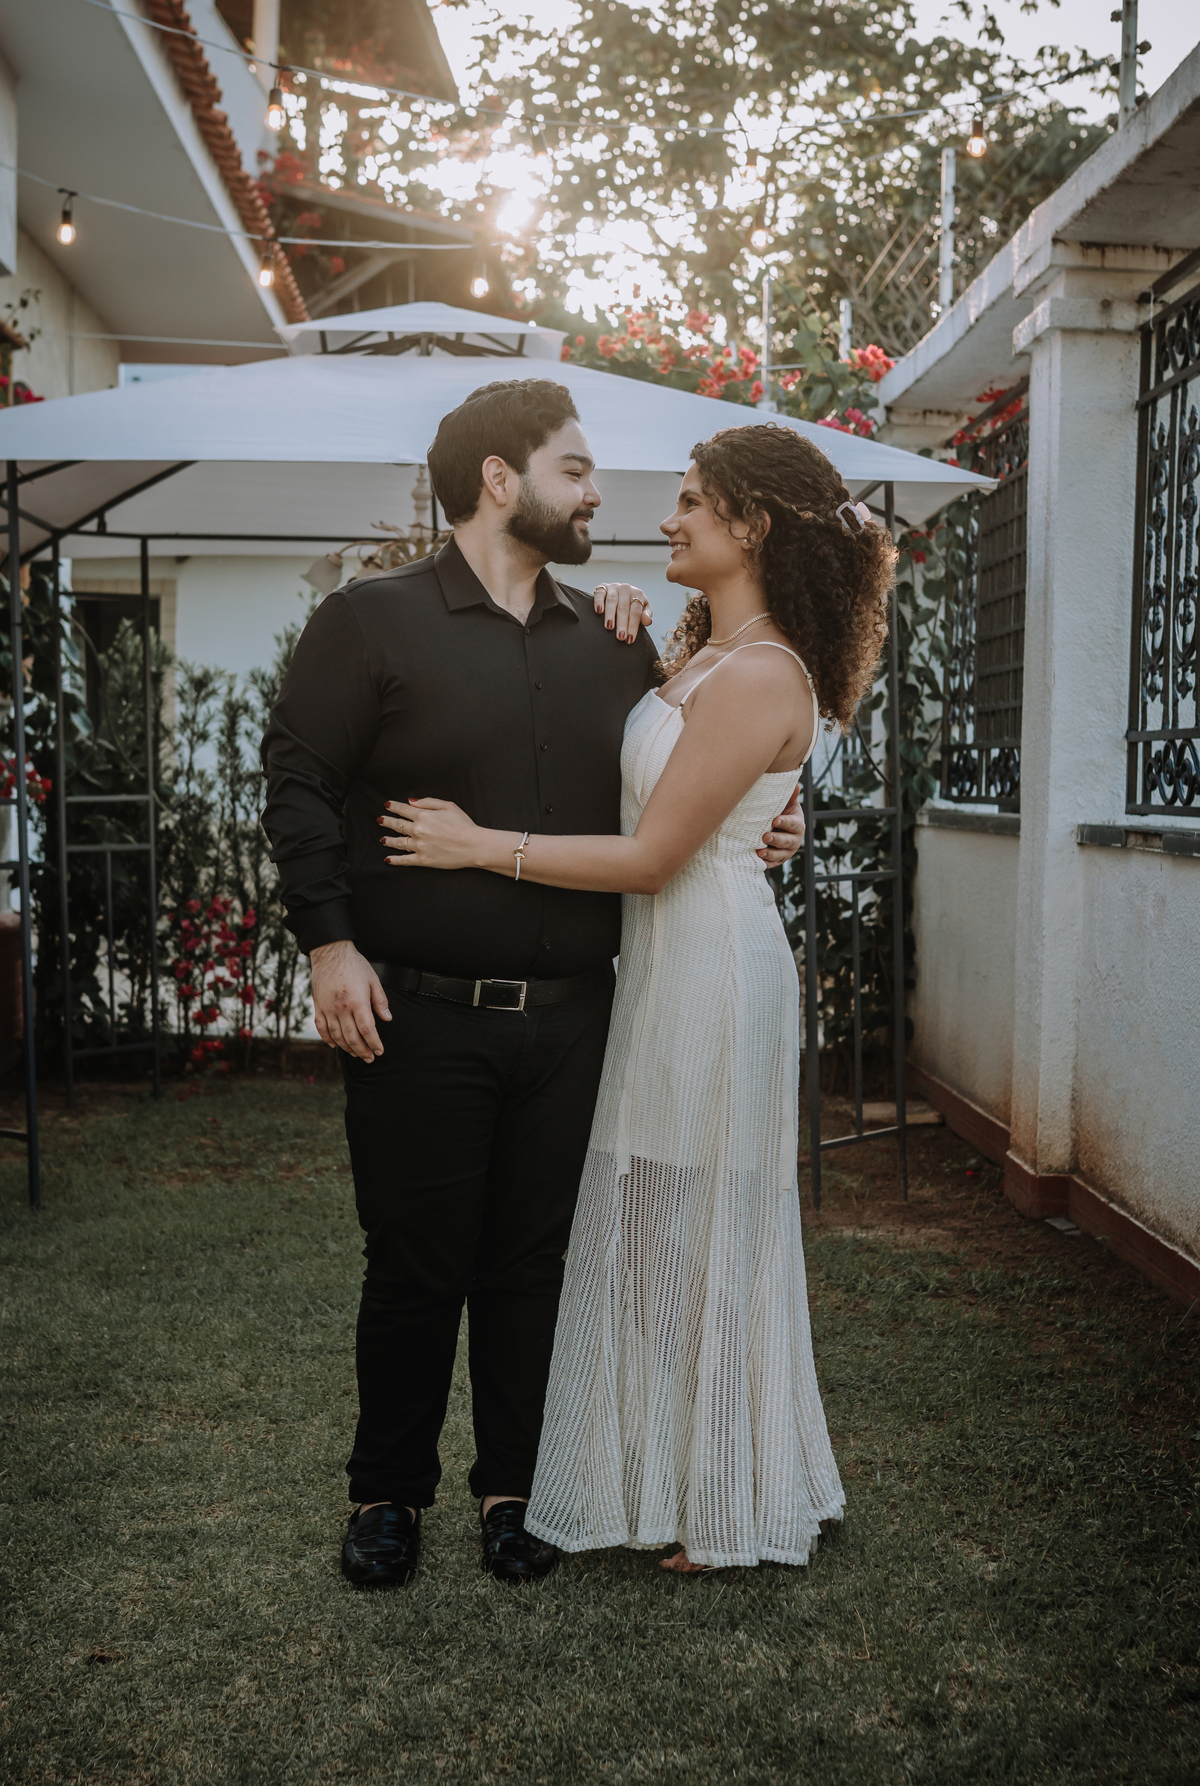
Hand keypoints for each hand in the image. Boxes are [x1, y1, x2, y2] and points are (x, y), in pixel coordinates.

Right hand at [310, 939, 389, 1060]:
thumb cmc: (354, 965)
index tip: (379, 1051)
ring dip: (347, 1048)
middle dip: (362, 1051)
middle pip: (352, 1037)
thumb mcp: (373, 980)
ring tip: (356, 1054)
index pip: (367, 1030)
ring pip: (337, 1036)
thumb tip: (387, 1019)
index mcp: (357, 1002)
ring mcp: (327, 1008)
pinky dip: (327, 1039)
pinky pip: (321, 1028)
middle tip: (369, 1058)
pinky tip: (335, 1045)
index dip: (374, 1043)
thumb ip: (380, 1001)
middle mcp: (341, 1008)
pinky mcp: (318, 1006)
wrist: (331, 953)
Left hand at [380, 797, 484, 870]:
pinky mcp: (423, 860)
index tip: (387, 805)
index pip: (403, 810)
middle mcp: (418, 830)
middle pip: (397, 825)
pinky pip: (404, 860)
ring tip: (382, 840)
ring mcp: (419, 846)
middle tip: (380, 820)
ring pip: (398, 842)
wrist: (473, 845)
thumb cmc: (464, 824)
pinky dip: (394, 860)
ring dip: (388, 840)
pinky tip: (387, 859)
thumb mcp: (448, 806)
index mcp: (423, 815)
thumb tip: (410, 801)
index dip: (393, 806)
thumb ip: (428, 802)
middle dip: (386, 821)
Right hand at [593, 582, 652, 642]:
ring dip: (610, 615)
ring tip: (609, 627)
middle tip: (620, 637)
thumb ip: (646, 615)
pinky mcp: (603, 587)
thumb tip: (648, 621)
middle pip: (624, 608)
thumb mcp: (643, 608)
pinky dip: (598, 602)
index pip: (635, 612)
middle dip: (622, 623)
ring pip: (612, 601)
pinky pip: (600, 593)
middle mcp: (626, 589)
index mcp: (638, 594)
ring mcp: (614, 587)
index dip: (633, 626)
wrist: (623, 591)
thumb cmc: (633, 603)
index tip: (630, 639)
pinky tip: (599, 611)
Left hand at [757, 783, 804, 864]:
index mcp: (797, 825)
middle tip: (765, 837)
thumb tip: (796, 785)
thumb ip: (790, 797)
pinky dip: (765, 863)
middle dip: (776, 840)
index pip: (793, 824)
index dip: (785, 822)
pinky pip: (772, 863)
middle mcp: (794, 840)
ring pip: (780, 855)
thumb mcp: (786, 804)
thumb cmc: (780, 813)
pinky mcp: (777, 860)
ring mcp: (786, 852)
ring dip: (770, 854)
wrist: (775, 828)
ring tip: (759, 852)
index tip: (775, 820)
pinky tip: (757, 861)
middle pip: (787, 841)